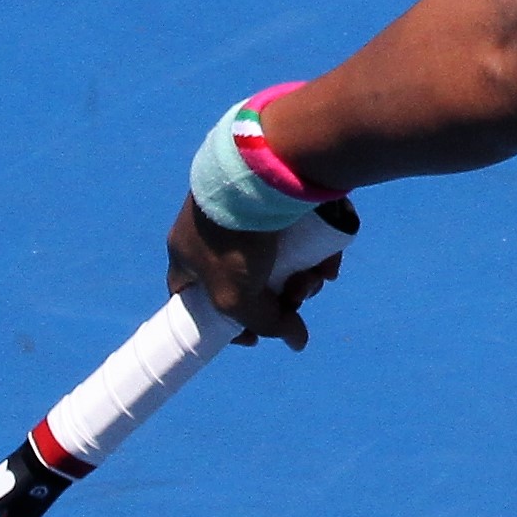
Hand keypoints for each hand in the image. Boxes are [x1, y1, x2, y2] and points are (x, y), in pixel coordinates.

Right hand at [164, 200, 345, 349]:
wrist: (259, 175)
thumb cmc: (233, 240)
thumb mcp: (236, 297)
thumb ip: (264, 324)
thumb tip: (297, 341)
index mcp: (187, 252)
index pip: (193, 296)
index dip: (221, 321)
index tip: (252, 336)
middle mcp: (215, 230)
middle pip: (250, 281)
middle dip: (278, 298)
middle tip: (296, 296)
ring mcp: (248, 212)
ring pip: (280, 259)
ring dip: (302, 277)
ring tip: (316, 276)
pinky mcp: (281, 196)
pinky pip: (301, 234)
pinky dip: (316, 252)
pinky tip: (329, 262)